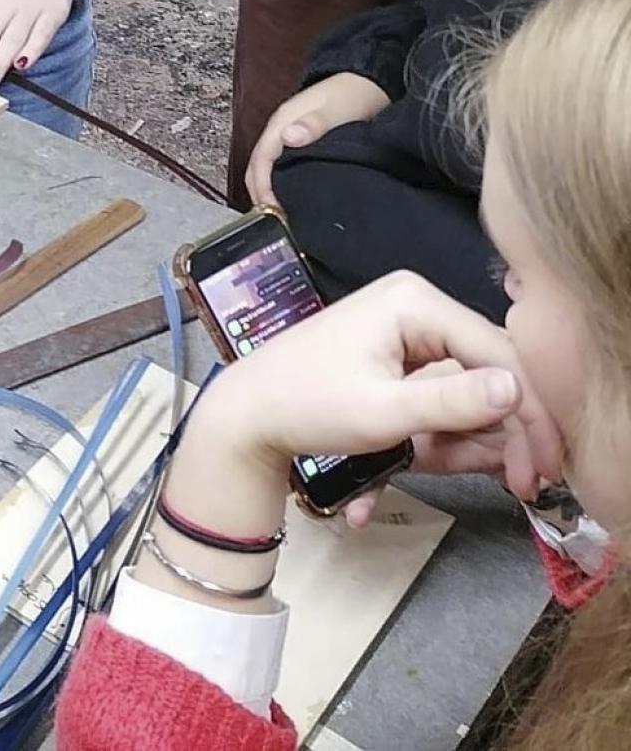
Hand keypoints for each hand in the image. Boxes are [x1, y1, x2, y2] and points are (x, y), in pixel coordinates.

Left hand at [174, 273, 561, 516]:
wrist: (244, 417)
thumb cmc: (304, 404)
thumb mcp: (383, 412)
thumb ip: (452, 403)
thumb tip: (516, 390)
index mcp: (415, 303)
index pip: (500, 352)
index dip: (533, 411)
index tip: (546, 468)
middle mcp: (417, 311)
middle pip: (489, 375)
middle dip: (502, 434)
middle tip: (518, 486)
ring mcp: (407, 340)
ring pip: (466, 398)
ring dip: (462, 446)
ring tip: (421, 470)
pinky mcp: (398, 370)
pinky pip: (436, 408)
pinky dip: (431, 445)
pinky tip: (382, 485)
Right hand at [246, 72, 388, 205]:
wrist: (367, 81)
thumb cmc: (353, 95)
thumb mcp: (338, 109)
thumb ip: (315, 123)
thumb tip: (287, 137)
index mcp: (283, 121)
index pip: (261, 158)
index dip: (262, 186)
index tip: (274, 212)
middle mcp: (280, 131)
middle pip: (258, 167)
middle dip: (261, 196)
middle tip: (277, 224)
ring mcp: (288, 137)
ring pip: (267, 170)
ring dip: (269, 193)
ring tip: (284, 218)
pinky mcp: (300, 144)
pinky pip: (280, 169)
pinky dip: (280, 187)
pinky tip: (292, 201)